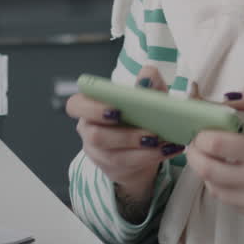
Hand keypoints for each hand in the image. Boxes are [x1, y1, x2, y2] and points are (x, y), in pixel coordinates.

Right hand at [65, 65, 185, 191]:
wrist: (142, 143)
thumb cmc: (140, 113)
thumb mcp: (147, 95)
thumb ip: (148, 82)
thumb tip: (147, 75)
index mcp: (90, 106)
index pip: (76, 105)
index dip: (92, 108)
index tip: (117, 109)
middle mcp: (88, 130)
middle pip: (95, 135)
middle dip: (124, 135)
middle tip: (150, 133)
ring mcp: (98, 152)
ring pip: (113, 155)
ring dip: (141, 149)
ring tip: (162, 142)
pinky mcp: (112, 168)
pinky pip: (128, 166)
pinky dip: (151, 157)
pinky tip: (168, 149)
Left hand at [186, 86, 243, 243]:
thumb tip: (226, 97)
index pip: (216, 144)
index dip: (201, 136)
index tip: (201, 130)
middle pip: (207, 168)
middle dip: (194, 154)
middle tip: (195, 145)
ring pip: (212, 186)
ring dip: (203, 170)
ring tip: (208, 157)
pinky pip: (224, 199)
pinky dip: (217, 185)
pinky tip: (224, 173)